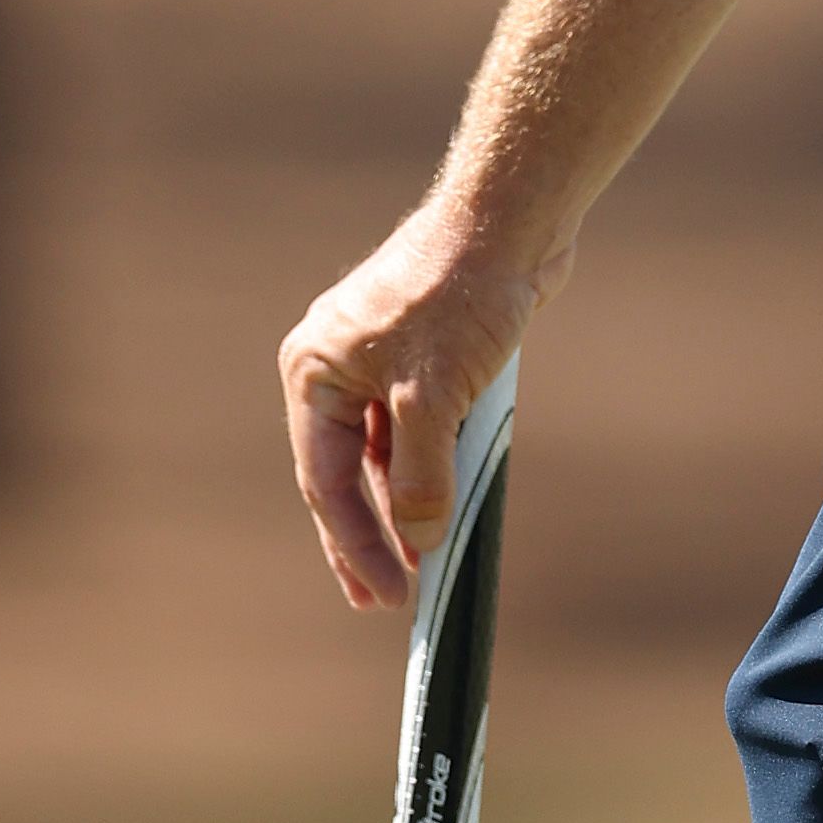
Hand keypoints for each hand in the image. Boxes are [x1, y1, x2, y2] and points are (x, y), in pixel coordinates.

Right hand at [278, 210, 555, 615]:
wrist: (508, 222)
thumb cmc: (459, 296)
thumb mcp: (434, 397)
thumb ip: (424, 474)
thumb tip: (421, 540)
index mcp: (314, 373)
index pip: (326, 481)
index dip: (355, 544)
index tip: (384, 595)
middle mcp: (335, 369)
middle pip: (345, 474)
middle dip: (367, 538)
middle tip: (383, 599)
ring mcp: (377, 364)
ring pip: (383, 454)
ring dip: (403, 506)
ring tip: (422, 564)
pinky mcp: (422, 359)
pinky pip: (416, 430)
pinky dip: (430, 469)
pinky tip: (447, 506)